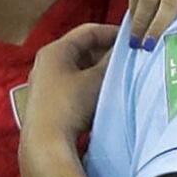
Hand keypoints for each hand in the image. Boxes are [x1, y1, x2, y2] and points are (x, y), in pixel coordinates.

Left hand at [21, 23, 117, 143]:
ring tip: (119, 76)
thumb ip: (111, 61)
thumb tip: (124, 49)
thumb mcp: (96, 80)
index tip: (131, 39)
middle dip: (105, 53)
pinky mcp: (46, 101)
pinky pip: (72, 84)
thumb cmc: (69, 105)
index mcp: (55, 50)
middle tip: (128, 59)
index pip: (87, 32)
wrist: (46, 144)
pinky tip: (102, 94)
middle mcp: (46, 62)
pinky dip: (88, 84)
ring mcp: (45, 82)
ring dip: (98, 70)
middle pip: (81, 49)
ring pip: (77, 68)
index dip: (111, 33)